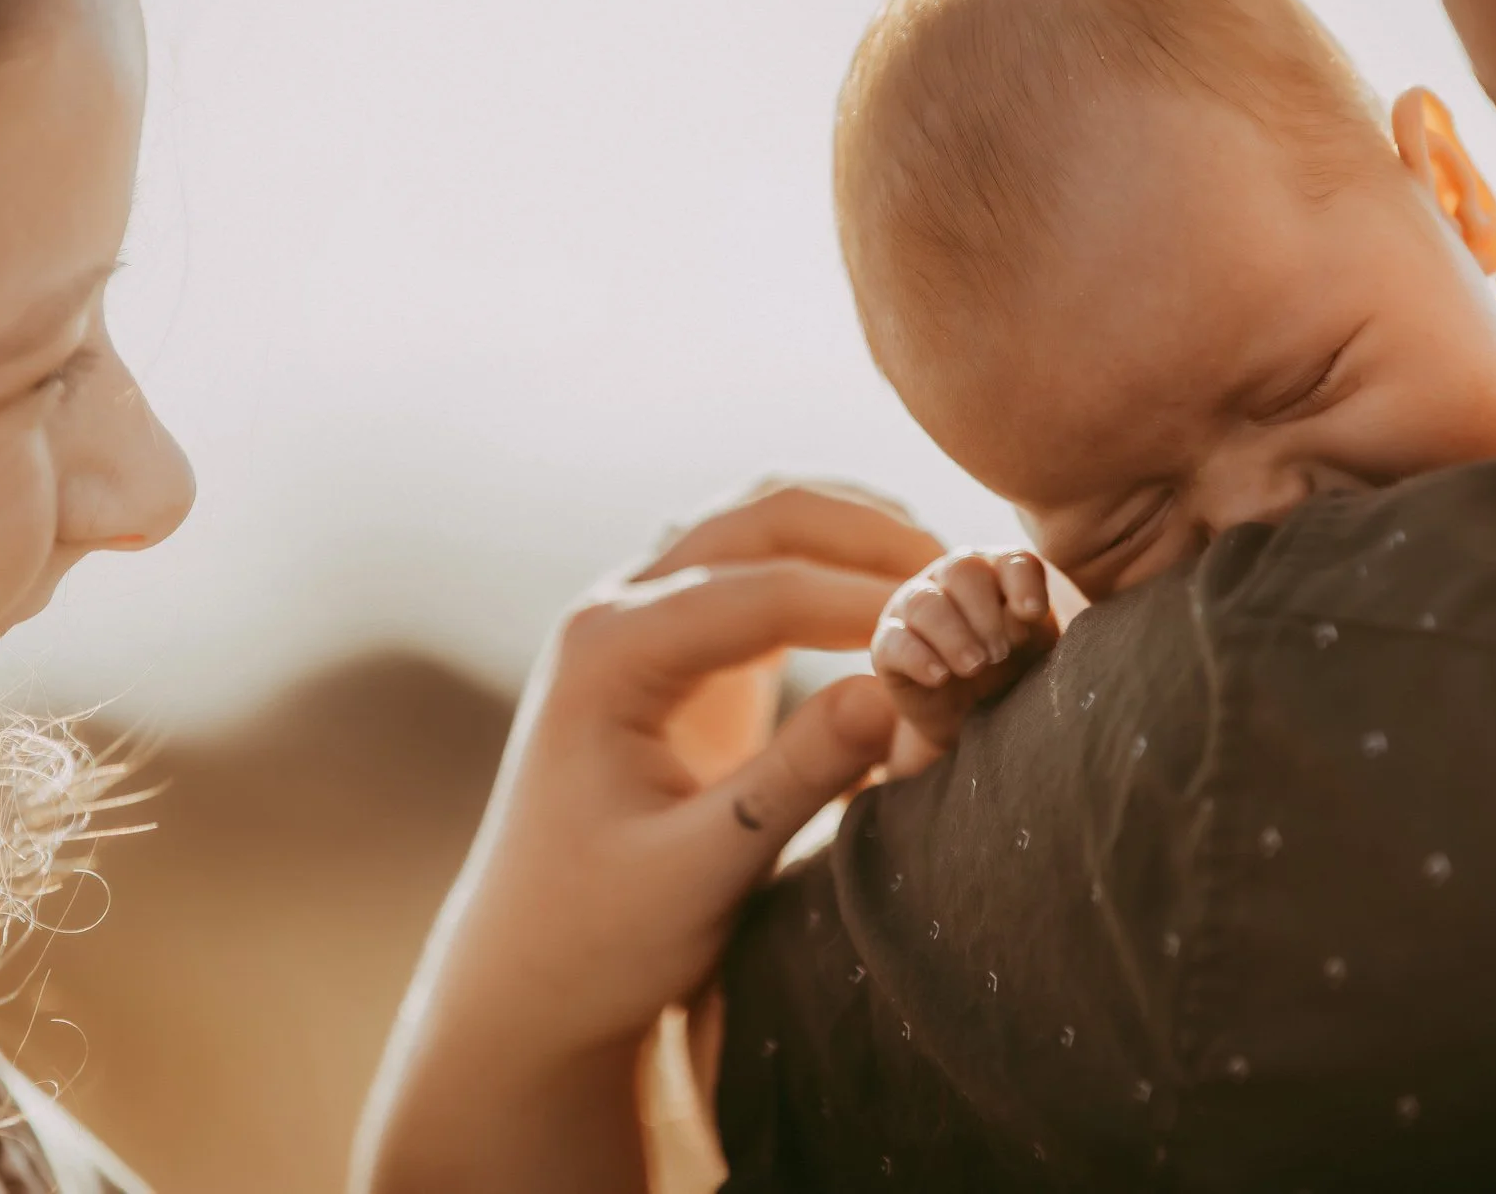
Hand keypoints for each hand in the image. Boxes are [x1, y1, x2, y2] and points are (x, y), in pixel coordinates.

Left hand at [357, 481, 943, 1193]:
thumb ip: (793, 780)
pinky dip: (830, 568)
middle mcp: (614, 613)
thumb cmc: (601, 937)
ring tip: (945, 576)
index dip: (865, 600)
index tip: (955, 626)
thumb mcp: (701, 870)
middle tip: (965, 576)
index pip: (759, 592)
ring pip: (760, 526)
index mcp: (605, 655)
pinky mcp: (676, 649)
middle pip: (759, 521)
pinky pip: (760, 572)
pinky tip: (897, 602)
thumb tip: (893, 691)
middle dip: (866, 535)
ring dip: (851, 534)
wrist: (530, 974)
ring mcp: (640, 621)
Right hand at [872, 549, 1057, 752]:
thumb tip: (1020, 615)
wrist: (974, 717)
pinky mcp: (887, 644)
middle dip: (985, 613)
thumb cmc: (1010, 670)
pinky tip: (940, 677)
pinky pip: (894, 641)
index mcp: (996, 572)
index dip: (1023, 583)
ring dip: (954, 635)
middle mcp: (949, 578)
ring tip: (975, 666)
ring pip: (924, 602)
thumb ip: (1030, 626)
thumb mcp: (1033, 649)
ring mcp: (911, 607)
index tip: (1034, 614)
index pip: (1013, 561)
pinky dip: (918, 658)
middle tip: (1001, 654)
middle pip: (962, 570)